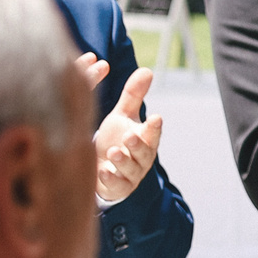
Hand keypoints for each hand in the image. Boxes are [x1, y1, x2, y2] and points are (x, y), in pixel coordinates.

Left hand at [81, 59, 162, 202]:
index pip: (152, 133)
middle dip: (138, 145)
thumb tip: (147, 70)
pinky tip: (102, 172)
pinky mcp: (118, 188)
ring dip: (124, 161)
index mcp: (145, 139)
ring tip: (113, 153)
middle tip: (130, 136)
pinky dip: (111, 179)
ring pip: (131, 169)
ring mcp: (130, 174)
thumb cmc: (116, 139)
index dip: (154, 127)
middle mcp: (141, 158)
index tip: (155, 117)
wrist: (104, 169)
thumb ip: (134, 95)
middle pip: (145, 153)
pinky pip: (117, 185)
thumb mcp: (123, 116)